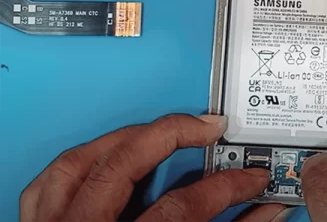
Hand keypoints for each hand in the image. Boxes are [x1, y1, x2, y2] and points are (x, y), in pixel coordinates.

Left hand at [20, 114, 288, 221]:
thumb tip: (262, 214)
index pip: (181, 209)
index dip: (227, 188)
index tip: (253, 180)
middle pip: (122, 166)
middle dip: (173, 135)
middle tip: (211, 128)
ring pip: (77, 164)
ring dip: (126, 138)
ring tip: (163, 129)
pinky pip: (48, 184)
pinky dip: (82, 161)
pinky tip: (107, 155)